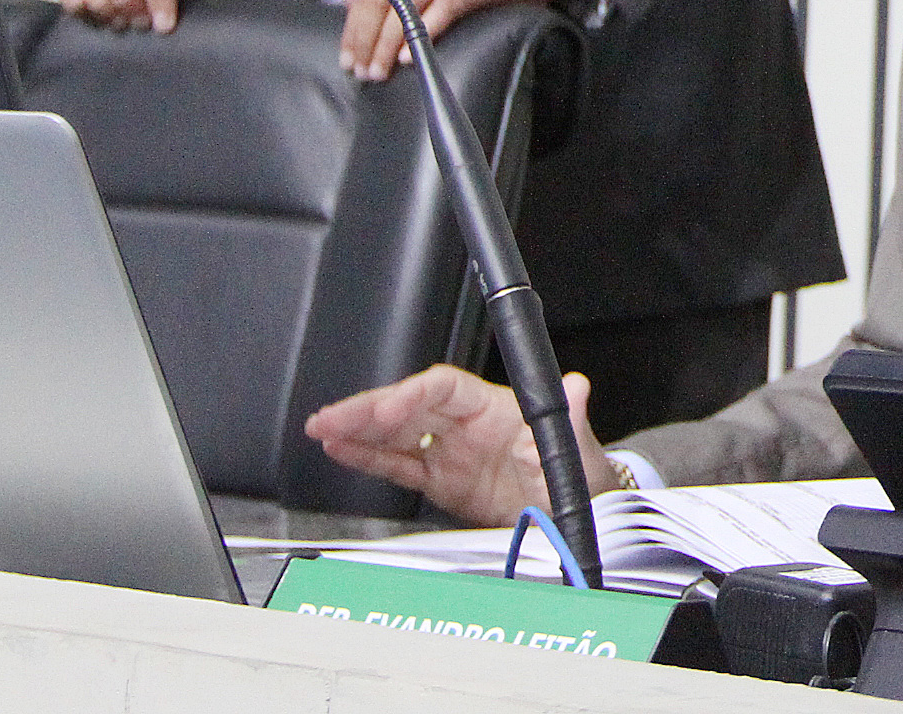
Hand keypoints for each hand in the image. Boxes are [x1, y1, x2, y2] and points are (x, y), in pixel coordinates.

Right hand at [303, 363, 620, 527]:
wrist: (578, 515)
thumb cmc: (580, 472)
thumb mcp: (574, 447)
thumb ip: (569, 418)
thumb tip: (577, 388)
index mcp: (496, 408)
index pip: (444, 389)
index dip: (411, 395)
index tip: (386, 410)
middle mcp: (468, 425)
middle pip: (409, 407)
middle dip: (367, 411)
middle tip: (330, 417)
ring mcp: (452, 452)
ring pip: (396, 434)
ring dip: (358, 431)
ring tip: (322, 430)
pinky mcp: (442, 481)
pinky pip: (399, 465)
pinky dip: (368, 458)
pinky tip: (340, 450)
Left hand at [343, 0, 577, 79]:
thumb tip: (356, 1)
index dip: (354, 24)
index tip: (348, 53)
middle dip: (363, 38)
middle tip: (359, 69)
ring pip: (402, 4)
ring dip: (385, 42)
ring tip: (379, 70)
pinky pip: (441, 9)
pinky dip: (422, 33)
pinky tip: (411, 55)